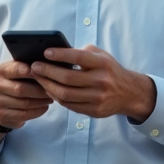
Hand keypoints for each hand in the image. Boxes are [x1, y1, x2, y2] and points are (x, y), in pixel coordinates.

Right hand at [0, 60, 53, 128]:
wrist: (0, 103)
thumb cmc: (14, 83)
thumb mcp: (16, 71)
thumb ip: (27, 66)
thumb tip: (48, 64)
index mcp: (0, 70)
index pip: (16, 69)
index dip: (31, 71)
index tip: (44, 72)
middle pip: (21, 89)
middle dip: (39, 90)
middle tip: (52, 89)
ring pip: (24, 103)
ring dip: (41, 101)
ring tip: (51, 98)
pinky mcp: (2, 115)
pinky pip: (24, 114)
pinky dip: (37, 111)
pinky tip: (45, 107)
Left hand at [30, 45, 155, 121]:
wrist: (129, 93)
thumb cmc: (109, 70)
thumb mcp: (101, 56)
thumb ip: (82, 53)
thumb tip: (57, 53)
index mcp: (102, 64)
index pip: (78, 58)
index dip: (60, 55)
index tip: (45, 52)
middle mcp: (101, 81)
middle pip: (67, 78)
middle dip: (47, 72)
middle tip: (35, 67)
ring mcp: (97, 98)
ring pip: (65, 94)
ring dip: (48, 86)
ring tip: (38, 78)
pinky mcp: (94, 111)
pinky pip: (69, 105)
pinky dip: (56, 97)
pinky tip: (49, 89)